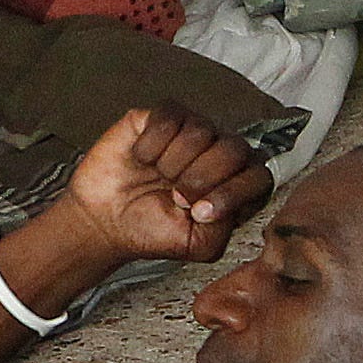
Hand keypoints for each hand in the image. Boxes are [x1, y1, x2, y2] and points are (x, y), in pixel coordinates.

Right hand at [62, 106, 269, 269]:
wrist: (103, 222)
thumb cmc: (150, 230)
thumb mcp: (196, 245)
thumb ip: (225, 228)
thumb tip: (222, 201)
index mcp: (236, 184)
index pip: (260, 176)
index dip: (232, 193)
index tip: (198, 212)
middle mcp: (219, 153)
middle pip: (234, 149)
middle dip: (200, 179)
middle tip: (175, 197)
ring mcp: (190, 132)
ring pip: (201, 131)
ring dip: (173, 163)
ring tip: (159, 176)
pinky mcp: (159, 117)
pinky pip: (169, 117)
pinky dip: (152, 143)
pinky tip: (142, 158)